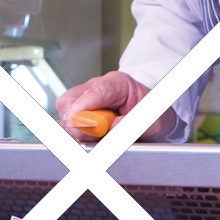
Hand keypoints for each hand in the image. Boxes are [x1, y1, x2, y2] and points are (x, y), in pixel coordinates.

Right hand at [56, 71, 176, 141]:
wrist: (153, 115)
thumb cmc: (152, 116)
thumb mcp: (149, 122)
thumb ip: (130, 125)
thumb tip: (110, 127)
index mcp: (118, 83)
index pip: (93, 93)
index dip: (82, 109)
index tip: (76, 124)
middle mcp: (98, 85)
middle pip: (72, 100)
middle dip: (78, 122)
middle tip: (97, 135)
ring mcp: (87, 94)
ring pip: (66, 109)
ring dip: (78, 126)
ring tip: (99, 133)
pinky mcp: (80, 105)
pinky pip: (68, 117)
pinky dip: (77, 128)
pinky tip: (93, 132)